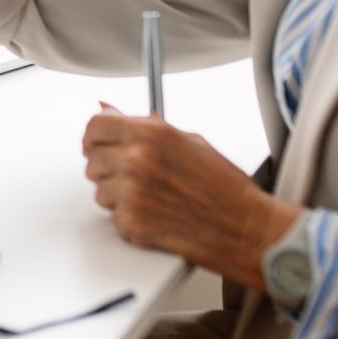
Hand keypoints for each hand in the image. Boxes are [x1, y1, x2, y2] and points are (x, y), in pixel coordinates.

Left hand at [81, 101, 300, 289]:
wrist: (245, 228)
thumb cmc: (224, 187)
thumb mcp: (188, 141)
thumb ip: (143, 125)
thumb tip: (108, 110)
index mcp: (151, 134)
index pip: (95, 126)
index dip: (95, 135)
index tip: (97, 142)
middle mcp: (137, 160)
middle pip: (92, 159)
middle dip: (108, 165)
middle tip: (132, 173)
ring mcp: (132, 194)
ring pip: (99, 189)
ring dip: (117, 193)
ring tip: (150, 195)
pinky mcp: (132, 224)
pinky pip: (113, 216)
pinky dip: (129, 217)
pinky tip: (155, 213)